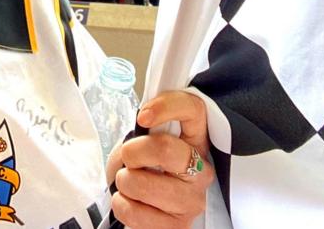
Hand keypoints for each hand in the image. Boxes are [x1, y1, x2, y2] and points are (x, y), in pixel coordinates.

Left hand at [106, 91, 212, 228]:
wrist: (142, 203)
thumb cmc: (144, 167)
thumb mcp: (143, 140)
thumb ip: (145, 127)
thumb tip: (143, 120)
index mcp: (196, 141)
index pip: (194, 110)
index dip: (167, 107)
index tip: (143, 116)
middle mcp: (202, 170)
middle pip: (165, 149)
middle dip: (132, 152)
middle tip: (129, 159)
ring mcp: (193, 200)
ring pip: (143, 184)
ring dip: (124, 182)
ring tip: (129, 183)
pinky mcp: (178, 226)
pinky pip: (135, 213)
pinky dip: (122, 205)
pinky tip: (131, 202)